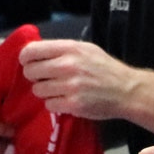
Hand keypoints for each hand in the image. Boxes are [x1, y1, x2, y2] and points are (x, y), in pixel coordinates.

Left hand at [19, 38, 138, 120]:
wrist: (128, 90)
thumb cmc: (106, 69)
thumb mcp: (87, 50)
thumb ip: (62, 50)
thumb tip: (35, 52)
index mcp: (71, 48)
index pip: (31, 50)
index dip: (26, 58)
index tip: (30, 63)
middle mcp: (68, 65)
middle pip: (30, 71)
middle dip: (35, 76)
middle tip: (46, 78)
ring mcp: (71, 86)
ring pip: (37, 90)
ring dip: (46, 92)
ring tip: (59, 90)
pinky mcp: (73, 104)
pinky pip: (49, 105)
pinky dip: (55, 104)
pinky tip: (67, 100)